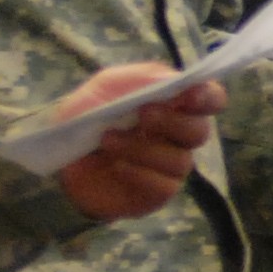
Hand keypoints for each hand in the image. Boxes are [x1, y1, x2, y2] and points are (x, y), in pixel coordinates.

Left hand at [47, 64, 221, 223]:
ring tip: (108, 140)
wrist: (62, 156)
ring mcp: (170, 166)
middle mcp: (179, 136)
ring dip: (143, 148)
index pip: (210, 99)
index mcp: (175, 104)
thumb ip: (139, 78)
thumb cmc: (89, 114)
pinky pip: (162, 185)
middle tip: (143, 114)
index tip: (192, 96)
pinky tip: (117, 165)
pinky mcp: (156, 192)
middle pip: (199, 132)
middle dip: (172, 122)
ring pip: (179, 161)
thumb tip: (172, 80)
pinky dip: (139, 173)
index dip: (209, 97)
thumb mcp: (106, 86)